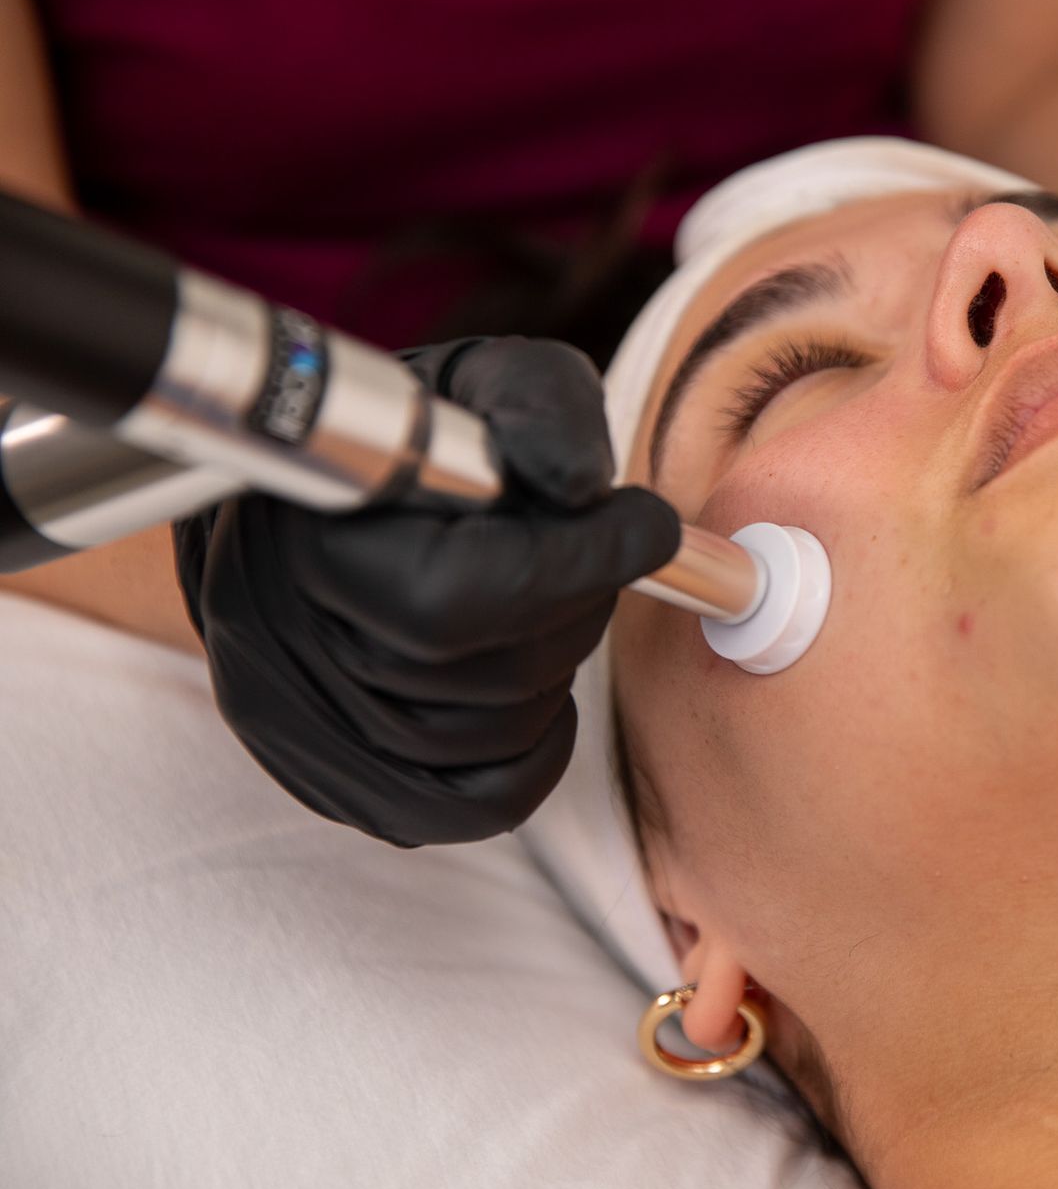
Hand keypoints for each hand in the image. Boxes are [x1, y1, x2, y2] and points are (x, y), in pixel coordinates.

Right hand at [173, 336, 680, 845]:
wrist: (299, 501)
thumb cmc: (410, 438)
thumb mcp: (478, 382)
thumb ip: (540, 407)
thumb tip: (584, 488)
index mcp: (307, 532)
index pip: (463, 595)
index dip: (583, 562)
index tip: (646, 525)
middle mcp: (280, 639)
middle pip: (490, 671)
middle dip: (573, 609)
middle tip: (588, 557)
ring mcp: (293, 722)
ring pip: (488, 740)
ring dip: (550, 674)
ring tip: (541, 608)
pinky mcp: (323, 776)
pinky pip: (469, 806)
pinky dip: (530, 752)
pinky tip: (530, 688)